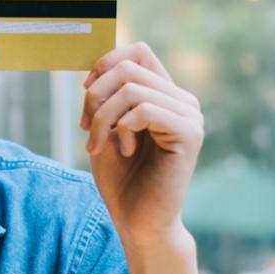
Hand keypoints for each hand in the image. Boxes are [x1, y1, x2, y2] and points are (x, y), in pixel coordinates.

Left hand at [80, 42, 203, 245]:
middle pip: (128, 67)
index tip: (85, 91)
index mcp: (164, 95)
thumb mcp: (105, 129)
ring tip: (98, 145)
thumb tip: (96, 66)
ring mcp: (189, 115)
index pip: (138, 51)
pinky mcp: (189, 134)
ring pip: (132, 88)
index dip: (105, 62)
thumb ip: (106, 98)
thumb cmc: (121, 179)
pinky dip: (121, 129)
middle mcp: (182, 100)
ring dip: (102, 118)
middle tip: (86, 129)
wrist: (139, 222)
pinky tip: (124, 152)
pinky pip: (144, 110)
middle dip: (95, 96)